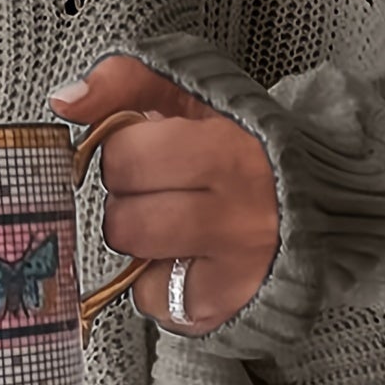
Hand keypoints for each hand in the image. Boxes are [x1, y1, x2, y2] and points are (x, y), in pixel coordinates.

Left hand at [50, 52, 279, 335]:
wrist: (319, 204)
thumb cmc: (241, 146)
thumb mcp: (193, 96)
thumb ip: (128, 81)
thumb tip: (65, 99)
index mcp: (229, 148)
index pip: (124, 156)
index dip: (123, 152)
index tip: (149, 149)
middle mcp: (239, 211)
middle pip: (122, 218)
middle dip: (127, 200)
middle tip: (160, 190)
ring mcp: (235, 266)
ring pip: (134, 258)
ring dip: (139, 240)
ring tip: (170, 223)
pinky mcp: (226, 304)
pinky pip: (151, 299)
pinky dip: (156, 283)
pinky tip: (186, 259)